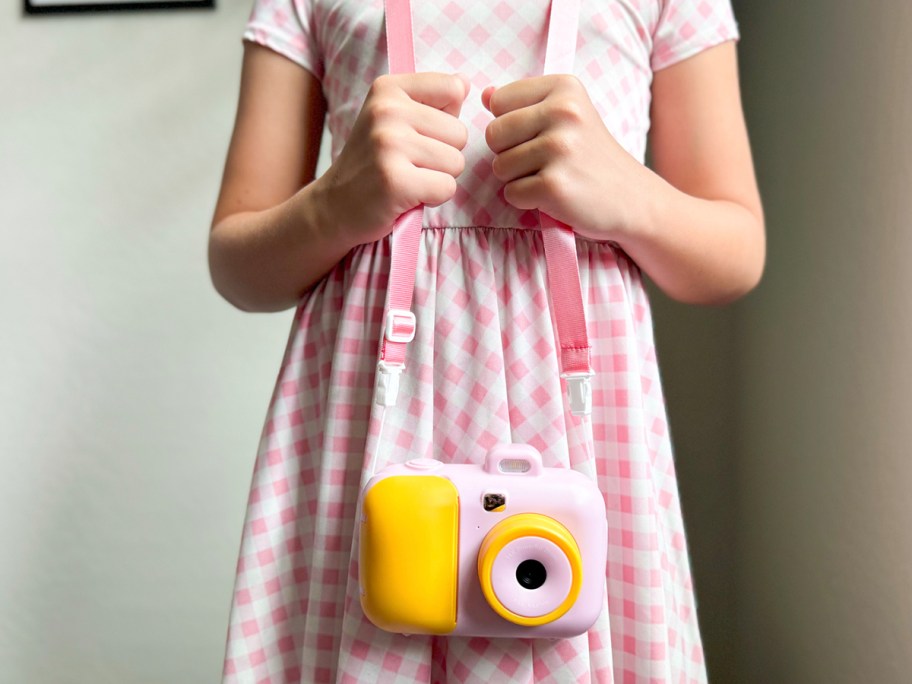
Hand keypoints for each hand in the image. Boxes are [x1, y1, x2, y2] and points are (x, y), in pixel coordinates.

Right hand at [317, 72, 469, 246]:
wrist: (334, 206)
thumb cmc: (373, 163)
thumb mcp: (393, 119)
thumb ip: (432, 101)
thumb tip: (466, 83)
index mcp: (388, 89)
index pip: (453, 89)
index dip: (445, 121)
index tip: (417, 135)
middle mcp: (386, 111)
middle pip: (459, 133)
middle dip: (443, 155)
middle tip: (409, 165)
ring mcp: (389, 145)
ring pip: (456, 163)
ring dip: (438, 178)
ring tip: (408, 179)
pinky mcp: (395, 181)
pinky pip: (447, 188)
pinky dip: (433, 198)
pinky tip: (407, 196)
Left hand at [482, 74, 654, 240]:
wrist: (632, 197)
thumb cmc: (591, 156)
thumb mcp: (568, 115)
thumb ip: (524, 103)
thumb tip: (484, 94)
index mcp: (564, 88)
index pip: (498, 101)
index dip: (510, 124)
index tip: (540, 134)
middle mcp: (563, 112)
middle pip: (494, 134)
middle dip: (508, 153)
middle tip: (543, 161)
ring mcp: (559, 149)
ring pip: (499, 166)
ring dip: (518, 179)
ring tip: (551, 176)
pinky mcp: (554, 185)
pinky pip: (511, 193)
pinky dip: (526, 200)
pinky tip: (553, 195)